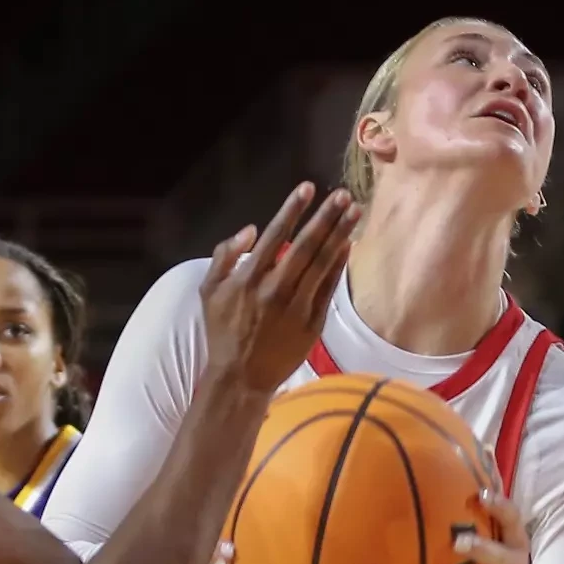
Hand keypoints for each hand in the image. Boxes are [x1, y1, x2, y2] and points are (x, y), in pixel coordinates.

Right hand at [201, 183, 359, 392]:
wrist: (241, 376)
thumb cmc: (223, 330)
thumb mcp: (209, 291)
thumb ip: (224, 256)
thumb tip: (250, 230)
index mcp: (249, 278)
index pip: (276, 235)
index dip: (293, 209)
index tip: (308, 188)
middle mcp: (275, 289)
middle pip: (306, 245)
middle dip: (327, 217)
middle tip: (344, 195)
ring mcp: (297, 306)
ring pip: (322, 264)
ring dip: (340, 235)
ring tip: (354, 212)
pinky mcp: (313, 322)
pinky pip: (328, 287)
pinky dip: (338, 265)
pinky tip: (348, 245)